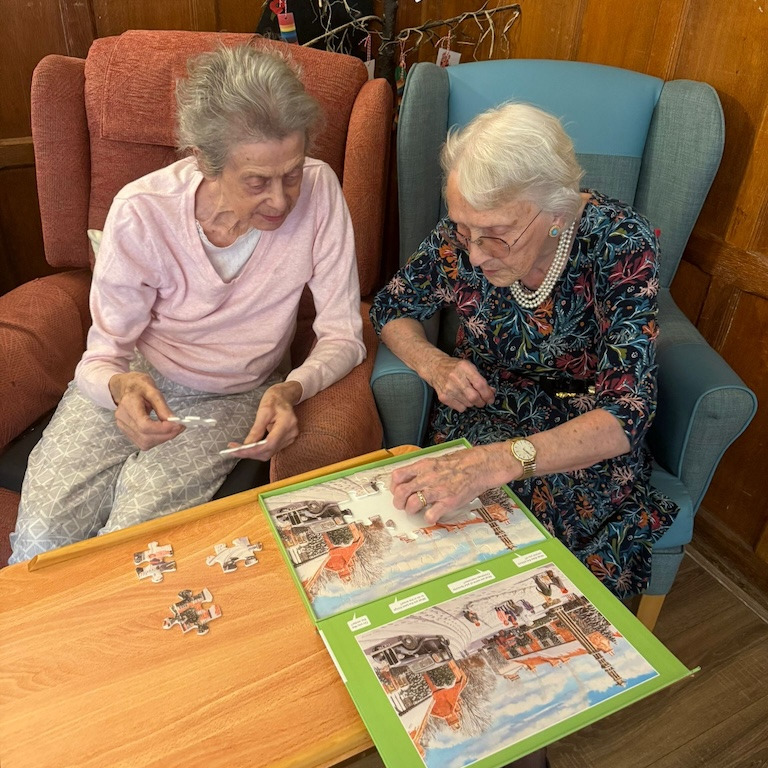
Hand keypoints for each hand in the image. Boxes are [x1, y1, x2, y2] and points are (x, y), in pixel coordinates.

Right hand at [109, 372, 181, 449]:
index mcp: (128, 405)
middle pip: (145, 437)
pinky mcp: (127, 432)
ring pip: (145, 443)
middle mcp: (123, 419)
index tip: (178, 425)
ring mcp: (123, 427)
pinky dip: (156, 440)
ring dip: (162, 439)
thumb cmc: (139, 386)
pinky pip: (143, 442)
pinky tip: (164, 432)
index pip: (145, 425)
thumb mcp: (153, 391)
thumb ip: (163, 407)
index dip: (163, 429)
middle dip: (166, 435)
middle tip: (180, 427)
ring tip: (174, 429)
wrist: (126, 386)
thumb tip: (173, 421)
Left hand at [221, 380, 301, 459]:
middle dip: (250, 453)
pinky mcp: (286, 440)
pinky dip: (259, 450)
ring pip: (269, 453)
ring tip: (238, 449)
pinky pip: (271, 450)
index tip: (238, 450)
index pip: (269, 444)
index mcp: (287, 424)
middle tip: (233, 451)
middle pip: (269, 451)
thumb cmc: (274, 400)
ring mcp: (290, 438)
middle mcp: (290, 433)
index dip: (253, 450)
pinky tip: (249, 447)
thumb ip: (256, 429)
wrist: (284, 396)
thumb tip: (247, 445)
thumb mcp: (263, 411)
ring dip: (253, 453)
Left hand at [389, 445, 506, 524]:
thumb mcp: (437, 460)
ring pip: (412, 504)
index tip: (397, 491)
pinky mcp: (447, 502)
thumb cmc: (460, 463)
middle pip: (401, 492)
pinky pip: (430, 515)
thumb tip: (412, 478)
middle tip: (402, 505)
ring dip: (411, 511)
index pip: (398, 476)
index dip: (394, 486)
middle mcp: (427, 478)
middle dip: (398, 502)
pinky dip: (428, 518)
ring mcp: (437, 490)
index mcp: (423, 466)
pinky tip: (431, 516)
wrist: (479, 466)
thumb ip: (423, 469)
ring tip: (415, 511)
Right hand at [424, 357, 494, 411]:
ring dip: (472, 403)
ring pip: (468, 404)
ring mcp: (448, 389)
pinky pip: (460, 408)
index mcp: (464, 368)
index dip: (488, 394)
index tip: (491, 398)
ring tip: (469, 396)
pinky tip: (460, 398)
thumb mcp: (469, 367)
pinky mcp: (443, 397)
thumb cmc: (455, 367)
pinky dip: (464, 406)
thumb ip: (480, 379)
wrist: (435, 368)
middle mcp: (455, 378)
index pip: (480, 384)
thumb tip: (491, 392)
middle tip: (482, 401)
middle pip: (474, 397)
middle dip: (482, 402)